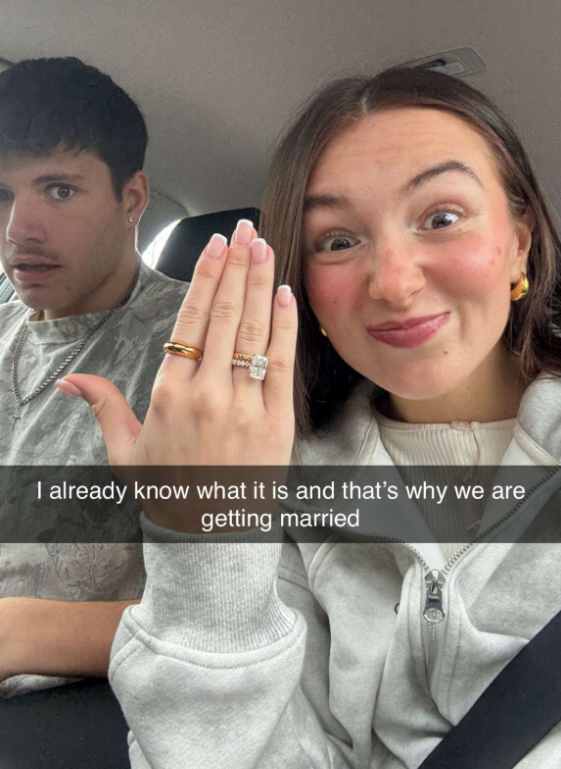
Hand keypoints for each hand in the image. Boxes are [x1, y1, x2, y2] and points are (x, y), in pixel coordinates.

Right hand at [56, 223, 297, 527]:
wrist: (210, 538)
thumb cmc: (169, 490)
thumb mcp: (127, 451)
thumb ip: (103, 407)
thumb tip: (68, 381)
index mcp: (169, 394)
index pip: (190, 321)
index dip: (205, 278)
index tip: (215, 245)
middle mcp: (206, 394)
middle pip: (225, 316)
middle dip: (236, 266)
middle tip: (245, 229)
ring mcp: (244, 406)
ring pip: (254, 332)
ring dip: (260, 284)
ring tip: (265, 247)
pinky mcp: (276, 421)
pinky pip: (281, 364)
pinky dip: (284, 327)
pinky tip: (284, 295)